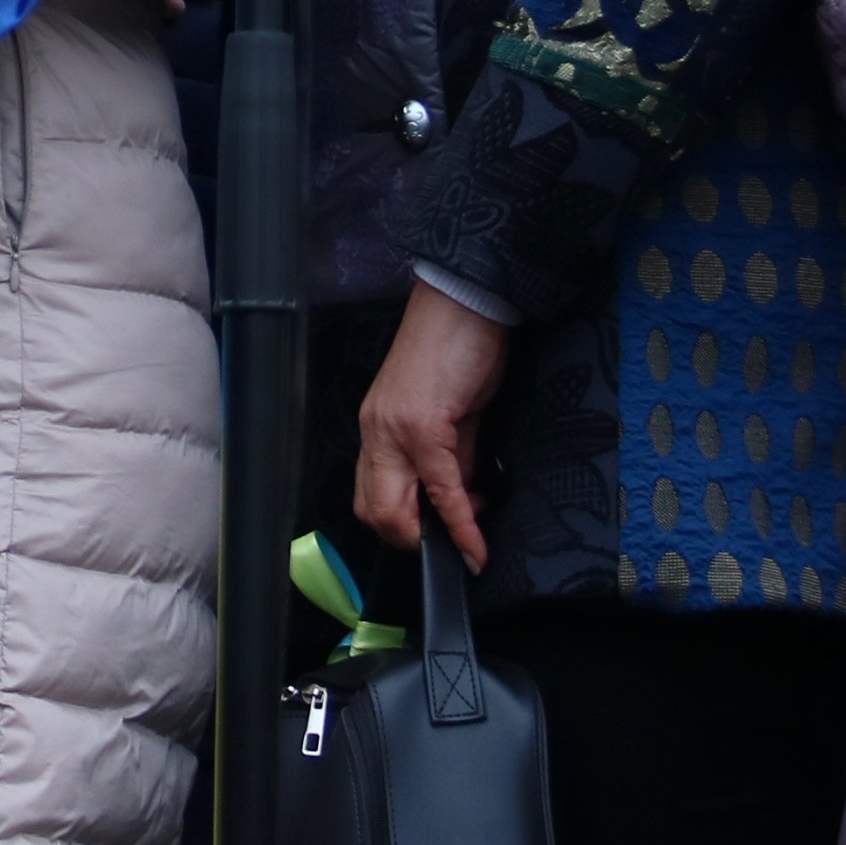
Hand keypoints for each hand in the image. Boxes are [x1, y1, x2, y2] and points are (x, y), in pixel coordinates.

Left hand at [352, 282, 507, 565]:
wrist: (467, 300)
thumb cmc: (459, 346)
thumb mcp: (452, 412)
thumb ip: (451, 456)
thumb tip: (459, 496)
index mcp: (377, 427)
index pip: (371, 495)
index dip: (403, 526)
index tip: (439, 535)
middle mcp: (376, 431)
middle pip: (373, 512)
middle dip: (411, 540)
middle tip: (447, 544)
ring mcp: (394, 429)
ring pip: (395, 509)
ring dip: (432, 535)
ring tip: (469, 528)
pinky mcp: (424, 425)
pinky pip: (441, 488)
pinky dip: (460, 524)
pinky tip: (474, 541)